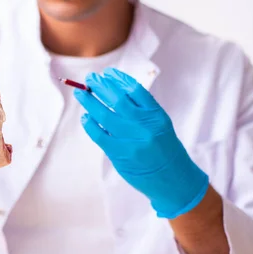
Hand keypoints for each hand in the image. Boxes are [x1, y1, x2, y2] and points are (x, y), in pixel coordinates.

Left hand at [74, 67, 209, 218]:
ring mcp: (131, 140)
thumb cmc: (164, 149)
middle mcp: (144, 126)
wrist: (173, 180)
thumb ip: (141, 110)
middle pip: (117, 100)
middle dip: (101, 87)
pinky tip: (86, 117)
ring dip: (90, 101)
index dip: (119, 79)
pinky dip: (90, 124)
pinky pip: (99, 134)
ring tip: (80, 92)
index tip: (108, 73)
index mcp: (156, 116)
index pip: (135, 90)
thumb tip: (113, 91)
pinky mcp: (119, 154)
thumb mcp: (160, 125)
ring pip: (105, 115)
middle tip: (90, 78)